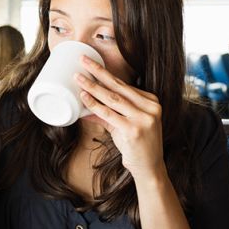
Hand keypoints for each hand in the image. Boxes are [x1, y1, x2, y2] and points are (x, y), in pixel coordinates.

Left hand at [74, 55, 164, 178]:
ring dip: (92, 87)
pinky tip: (84, 98)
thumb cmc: (136, 145)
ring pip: (112, 98)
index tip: (90, 63)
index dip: (105, 73)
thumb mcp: (123, 125)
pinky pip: (108, 114)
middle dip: (98, 71)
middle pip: (118, 86)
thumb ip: (106, 115)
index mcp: (150, 101)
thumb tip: (84, 107)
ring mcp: (143, 118)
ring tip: (78, 78)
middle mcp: (150, 107)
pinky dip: (94, 105)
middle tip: (83, 60)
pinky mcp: (134, 130)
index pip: (123, 84)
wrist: (149, 168)